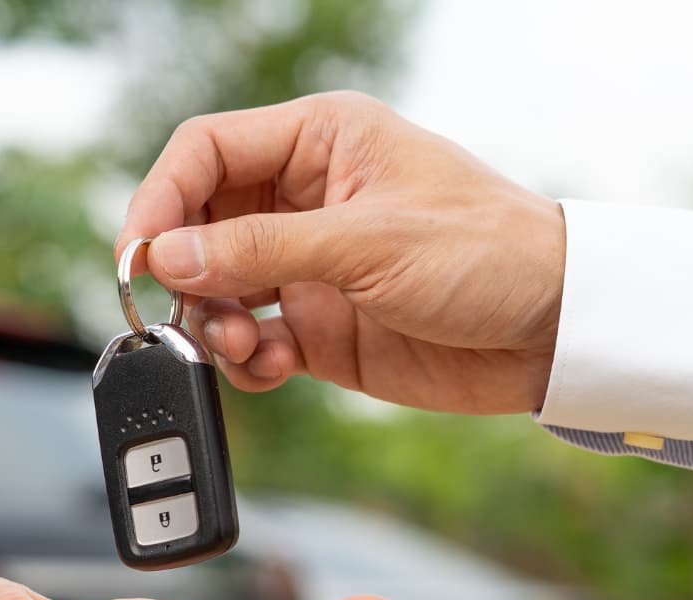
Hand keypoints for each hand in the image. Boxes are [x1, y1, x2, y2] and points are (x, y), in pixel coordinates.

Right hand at [117, 91, 565, 413]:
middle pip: (199, 225)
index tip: (138, 254)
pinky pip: (252, 342)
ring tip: (244, 345)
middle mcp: (305, 200)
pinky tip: (274, 364)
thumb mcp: (368, 241)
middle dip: (183, 271)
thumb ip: (261, 248)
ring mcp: (308, 267)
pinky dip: (247, 359)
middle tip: (183, 311)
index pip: (206, 151)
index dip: (160, 198)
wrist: (554, 332)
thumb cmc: (489, 254)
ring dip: (212, 322)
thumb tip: (166, 257)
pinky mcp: (320, 327)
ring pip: (217, 289)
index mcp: (320, 143)